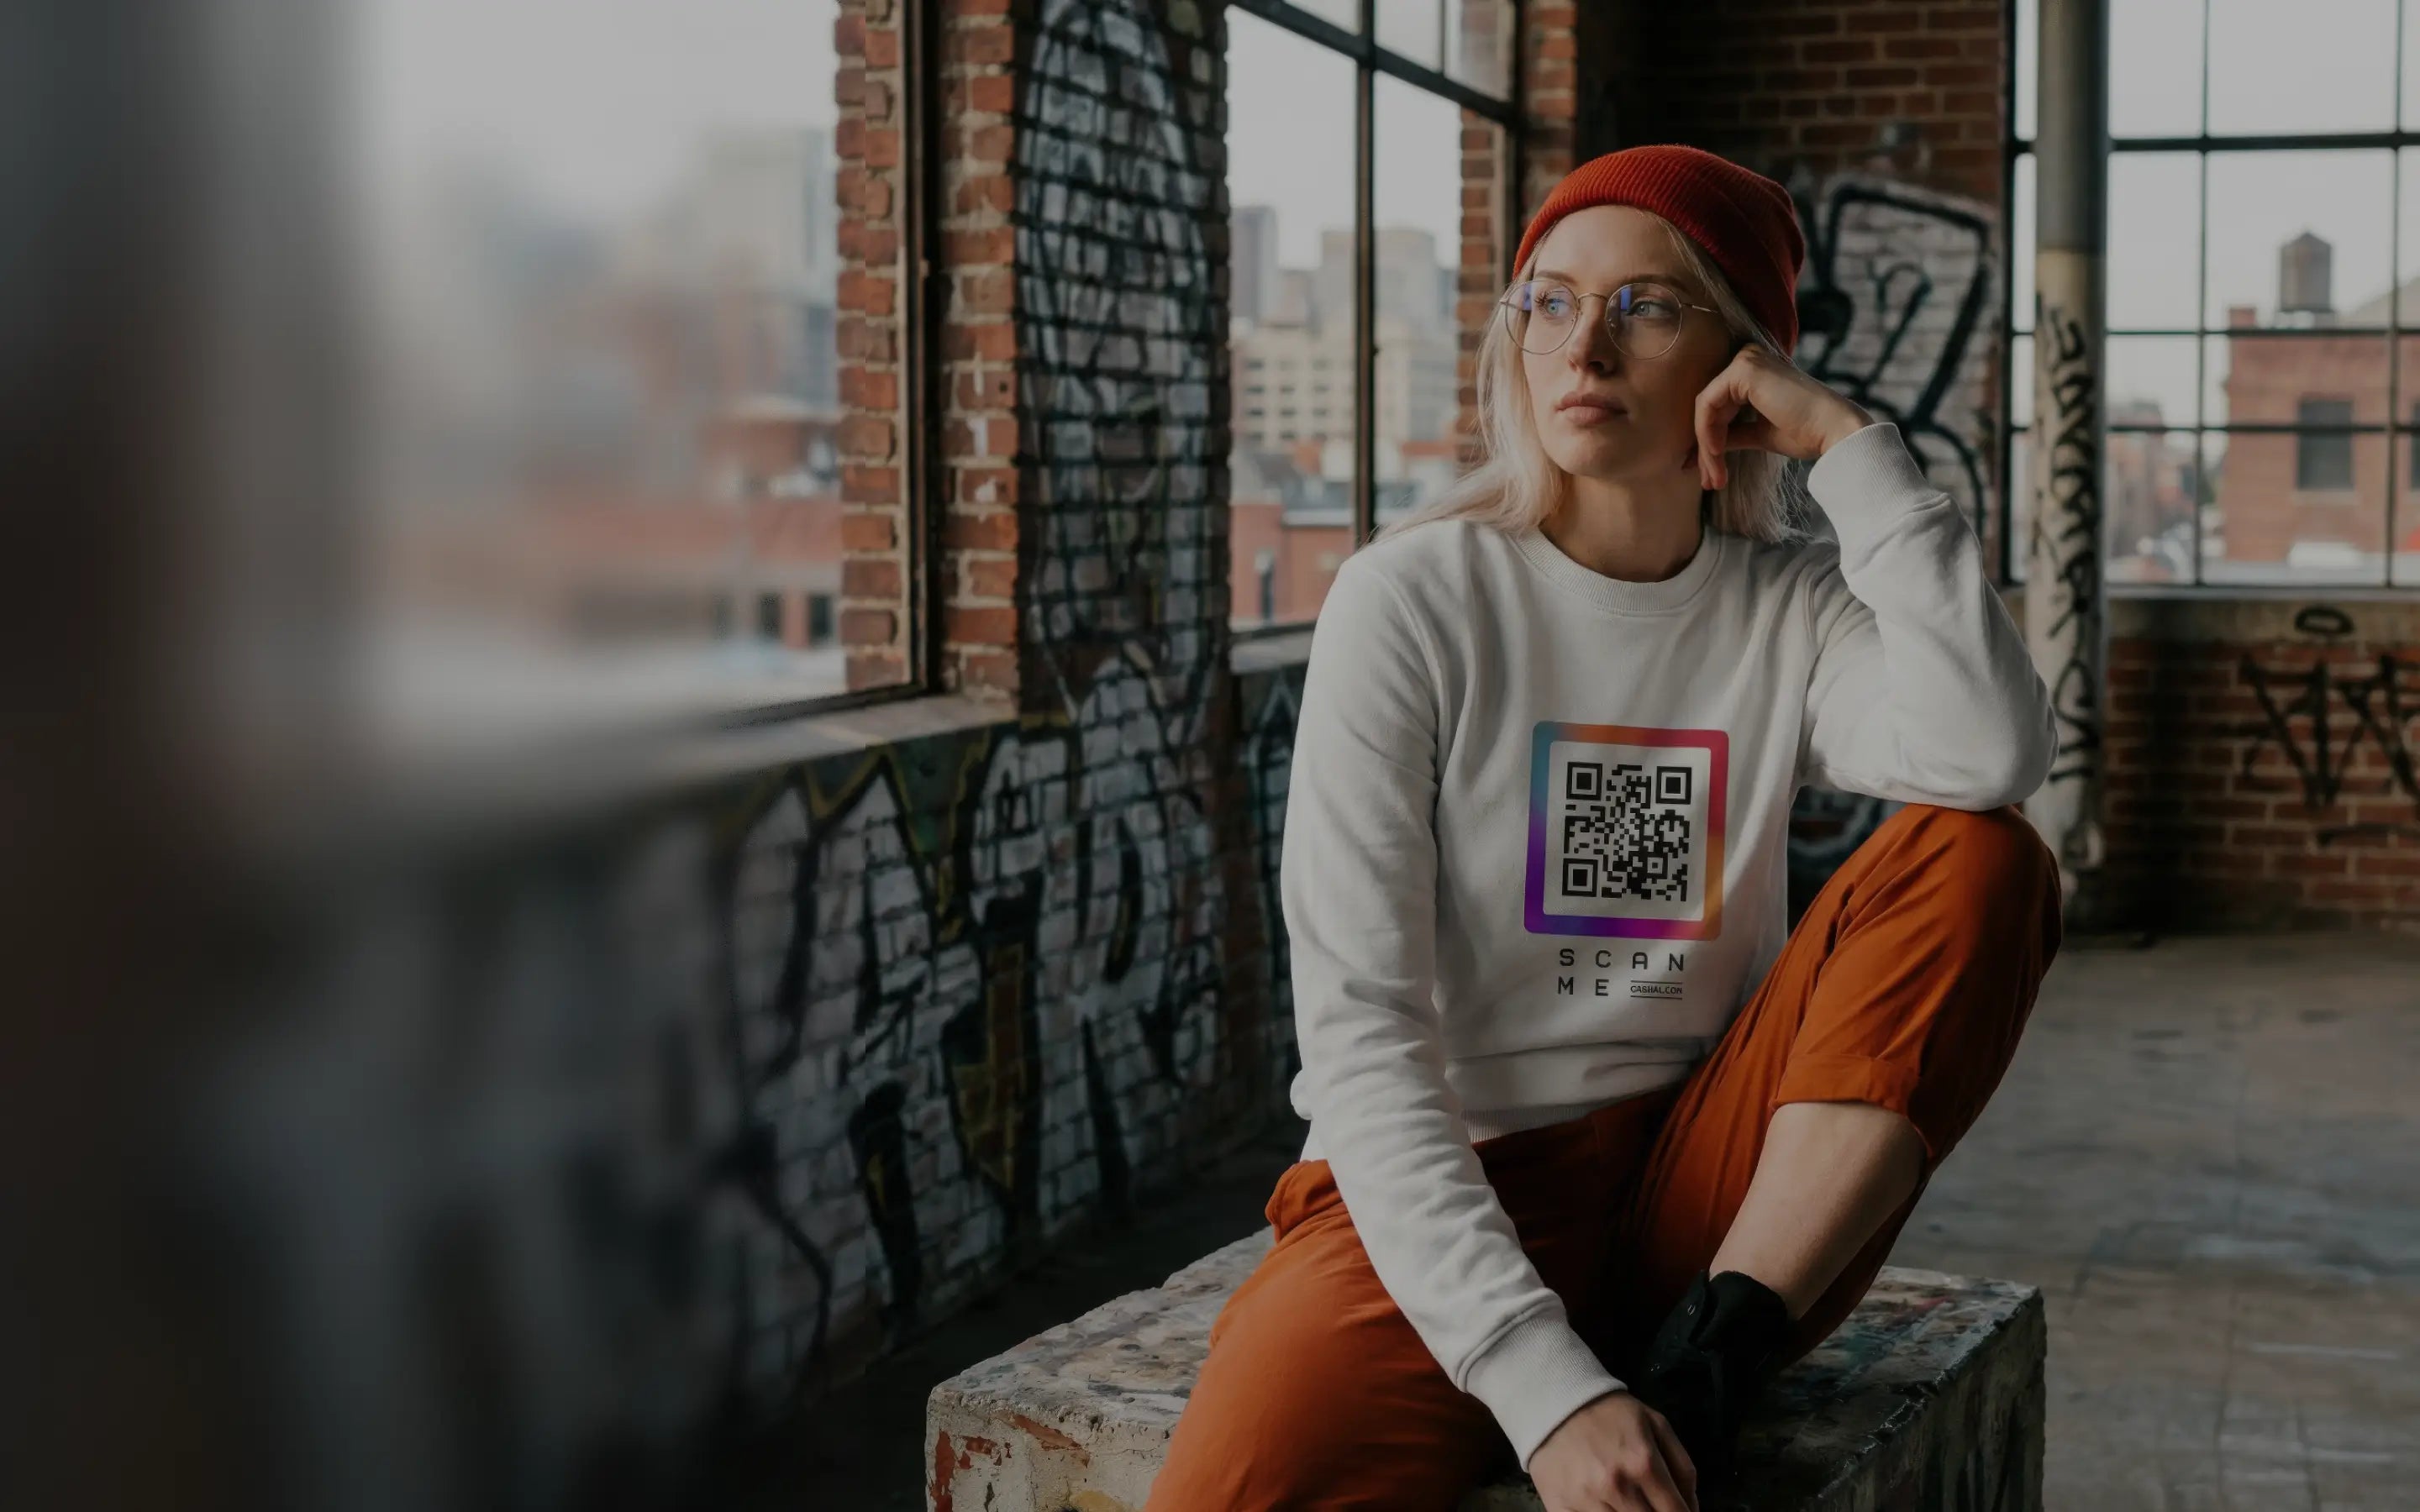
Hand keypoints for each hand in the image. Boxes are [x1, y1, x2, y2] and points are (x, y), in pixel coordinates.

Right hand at [1528, 1390, 1698, 1511]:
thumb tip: (1692, 1509)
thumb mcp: (1657, 1425)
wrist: (1554, 1400)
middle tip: (1650, 1503)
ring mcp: (1586, 1501)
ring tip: (1627, 1501)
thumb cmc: (1611, 1414)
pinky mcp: (1560, 1508)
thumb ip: (1683, 1469)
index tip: (1676, 1511)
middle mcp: (1616, 1487)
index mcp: (1644, 1464)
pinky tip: (1603, 1506)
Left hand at [1690, 345, 1873, 489]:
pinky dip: (1707, 433)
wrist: (1833, 430)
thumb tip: (1702, 452)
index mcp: (1754, 371)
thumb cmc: (1805, 433)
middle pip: (1710, 408)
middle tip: (1710, 482)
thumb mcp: (1759, 434)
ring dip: (1707, 447)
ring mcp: (1745, 360)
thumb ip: (1732, 435)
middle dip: (1706, 449)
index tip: (1710, 475)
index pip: (1718, 407)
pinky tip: (1717, 454)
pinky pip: (1708, 404)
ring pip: (1706, 409)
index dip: (1709, 443)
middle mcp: (1748, 358)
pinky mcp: (1743, 369)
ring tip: (1715, 478)